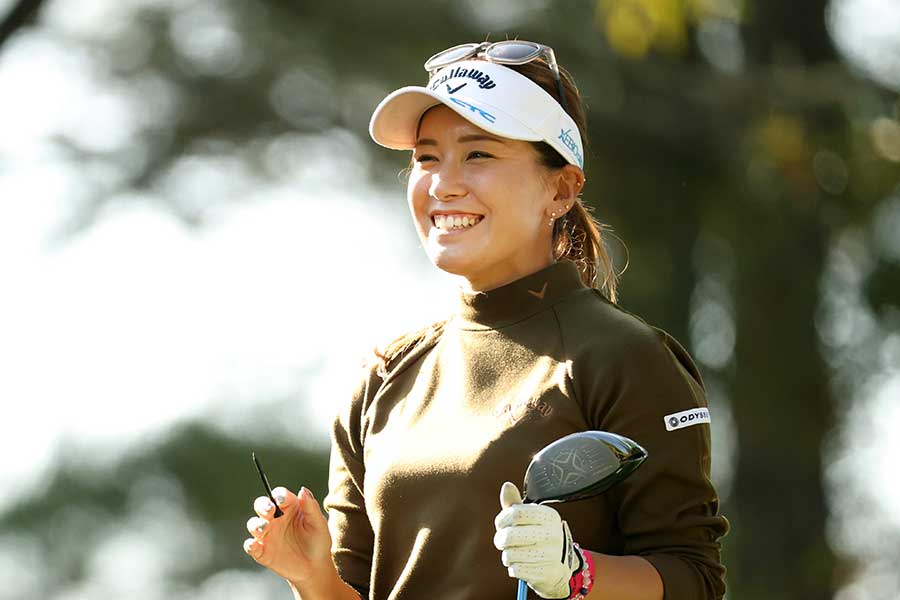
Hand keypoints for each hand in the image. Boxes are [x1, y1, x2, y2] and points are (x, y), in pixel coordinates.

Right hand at [243, 486, 335, 587]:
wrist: (315, 567)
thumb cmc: (318, 541)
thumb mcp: (318, 523)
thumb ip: (310, 506)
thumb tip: (302, 490)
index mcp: (289, 508)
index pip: (279, 495)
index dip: (278, 494)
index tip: (281, 499)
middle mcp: (275, 518)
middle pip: (261, 505)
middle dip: (262, 505)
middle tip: (269, 510)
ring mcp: (268, 534)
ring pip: (253, 524)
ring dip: (256, 524)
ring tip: (265, 527)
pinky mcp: (262, 551)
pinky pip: (251, 546)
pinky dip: (250, 545)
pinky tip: (255, 545)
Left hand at [493, 482, 581, 598]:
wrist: (562, 565)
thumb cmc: (540, 536)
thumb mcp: (530, 517)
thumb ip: (515, 503)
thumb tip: (506, 486)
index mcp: (549, 516)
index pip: (515, 513)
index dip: (502, 519)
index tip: (501, 524)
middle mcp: (553, 534)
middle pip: (510, 536)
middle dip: (500, 539)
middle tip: (502, 541)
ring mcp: (552, 555)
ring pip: (510, 555)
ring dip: (507, 555)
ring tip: (515, 553)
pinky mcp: (547, 573)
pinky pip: (516, 570)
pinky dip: (514, 568)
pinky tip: (523, 564)